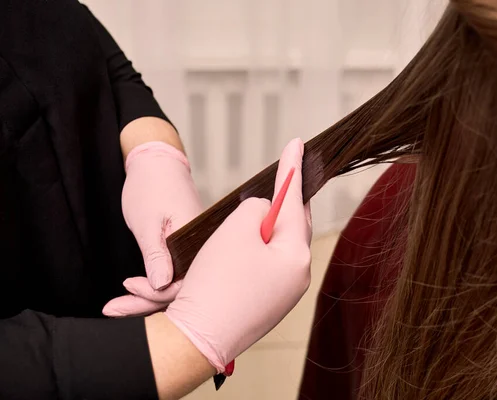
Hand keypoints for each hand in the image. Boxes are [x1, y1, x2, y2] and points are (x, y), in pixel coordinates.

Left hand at [105, 140, 201, 315]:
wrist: (157, 165)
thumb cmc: (152, 187)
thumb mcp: (148, 222)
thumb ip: (156, 255)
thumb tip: (161, 286)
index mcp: (197, 243)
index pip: (182, 285)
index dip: (154, 294)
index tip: (128, 287)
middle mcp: (202, 251)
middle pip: (179, 291)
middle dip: (145, 303)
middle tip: (113, 309)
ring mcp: (194, 253)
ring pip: (175, 286)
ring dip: (147, 298)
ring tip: (116, 306)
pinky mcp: (186, 252)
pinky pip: (174, 276)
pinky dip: (153, 286)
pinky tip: (133, 291)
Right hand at [160, 138, 311, 371]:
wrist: (195, 339)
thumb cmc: (218, 282)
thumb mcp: (237, 229)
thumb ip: (257, 209)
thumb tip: (264, 212)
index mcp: (296, 256)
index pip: (295, 203)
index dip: (292, 171)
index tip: (297, 144)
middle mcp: (296, 277)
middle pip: (291, 227)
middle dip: (282, 203)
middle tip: (282, 178)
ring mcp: (282, 295)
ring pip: (276, 247)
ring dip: (262, 229)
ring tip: (252, 216)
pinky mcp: (264, 305)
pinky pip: (263, 267)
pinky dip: (252, 251)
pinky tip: (240, 247)